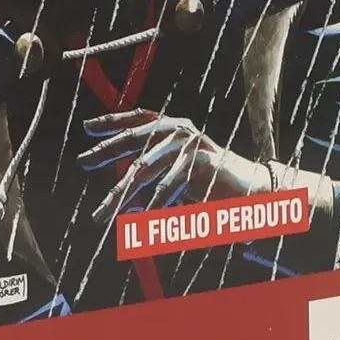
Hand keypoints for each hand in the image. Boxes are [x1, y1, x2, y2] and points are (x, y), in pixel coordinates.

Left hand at [81, 106, 330, 221]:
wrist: (257, 195)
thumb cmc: (214, 189)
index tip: (86, 128)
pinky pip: (168, 184)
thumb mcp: (177, 185)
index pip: (138, 120)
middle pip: (134, 140)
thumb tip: (122, 200)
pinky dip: (153, 204)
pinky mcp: (201, 160)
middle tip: (82, 163)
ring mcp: (191, 143)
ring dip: (122, 195)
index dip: (112, 122)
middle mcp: (181, 130)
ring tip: (104, 214)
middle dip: (105, 152)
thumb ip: (152, 185)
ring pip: (146, 168)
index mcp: (175, 130)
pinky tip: (139, 219)